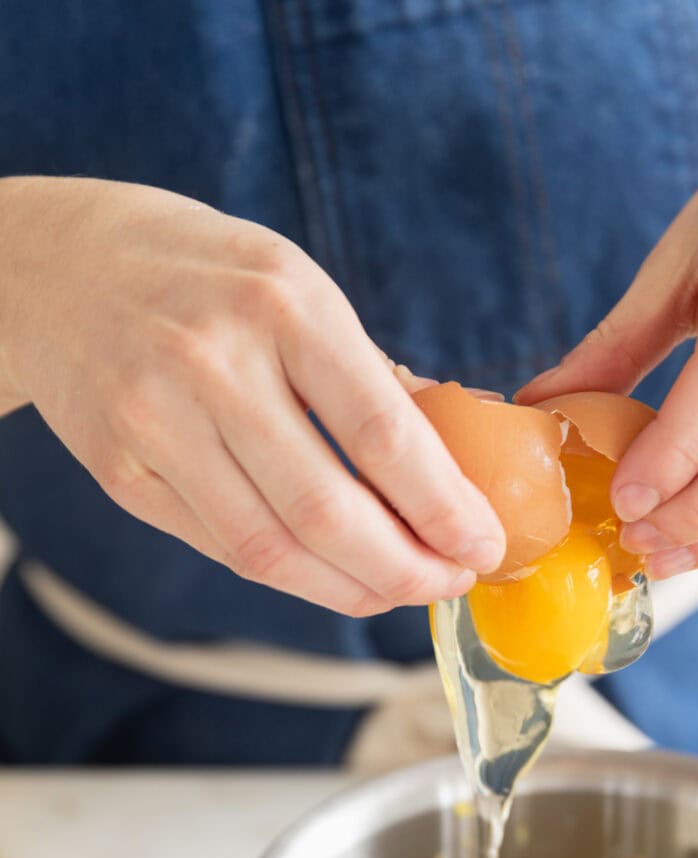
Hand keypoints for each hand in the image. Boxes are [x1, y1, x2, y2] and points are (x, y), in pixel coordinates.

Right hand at [0, 177, 505, 613]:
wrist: (52, 268)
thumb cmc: (199, 272)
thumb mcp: (294, 283)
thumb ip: (368, 373)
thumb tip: (452, 461)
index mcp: (282, 305)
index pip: (383, 434)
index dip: (444, 508)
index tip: (484, 545)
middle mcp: (213, 365)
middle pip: (328, 513)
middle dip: (407, 569)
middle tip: (451, 582)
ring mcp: (157, 423)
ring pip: (272, 550)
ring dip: (354, 590)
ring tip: (402, 589)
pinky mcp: (122, 473)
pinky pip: (225, 549)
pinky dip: (293, 575)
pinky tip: (335, 575)